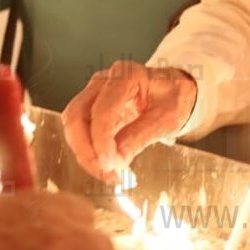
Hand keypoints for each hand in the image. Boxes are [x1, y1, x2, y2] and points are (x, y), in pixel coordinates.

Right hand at [62, 61, 196, 182]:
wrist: (176, 91)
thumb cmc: (175, 97)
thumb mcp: (167, 118)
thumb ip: (140, 136)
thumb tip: (117, 161)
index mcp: (126, 76)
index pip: (102, 109)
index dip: (100, 140)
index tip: (109, 164)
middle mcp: (105, 81)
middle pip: (77, 115)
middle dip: (86, 149)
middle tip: (105, 172)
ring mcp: (95, 93)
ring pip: (73, 124)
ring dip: (84, 152)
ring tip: (108, 173)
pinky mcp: (93, 107)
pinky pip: (80, 130)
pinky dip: (88, 150)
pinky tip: (105, 166)